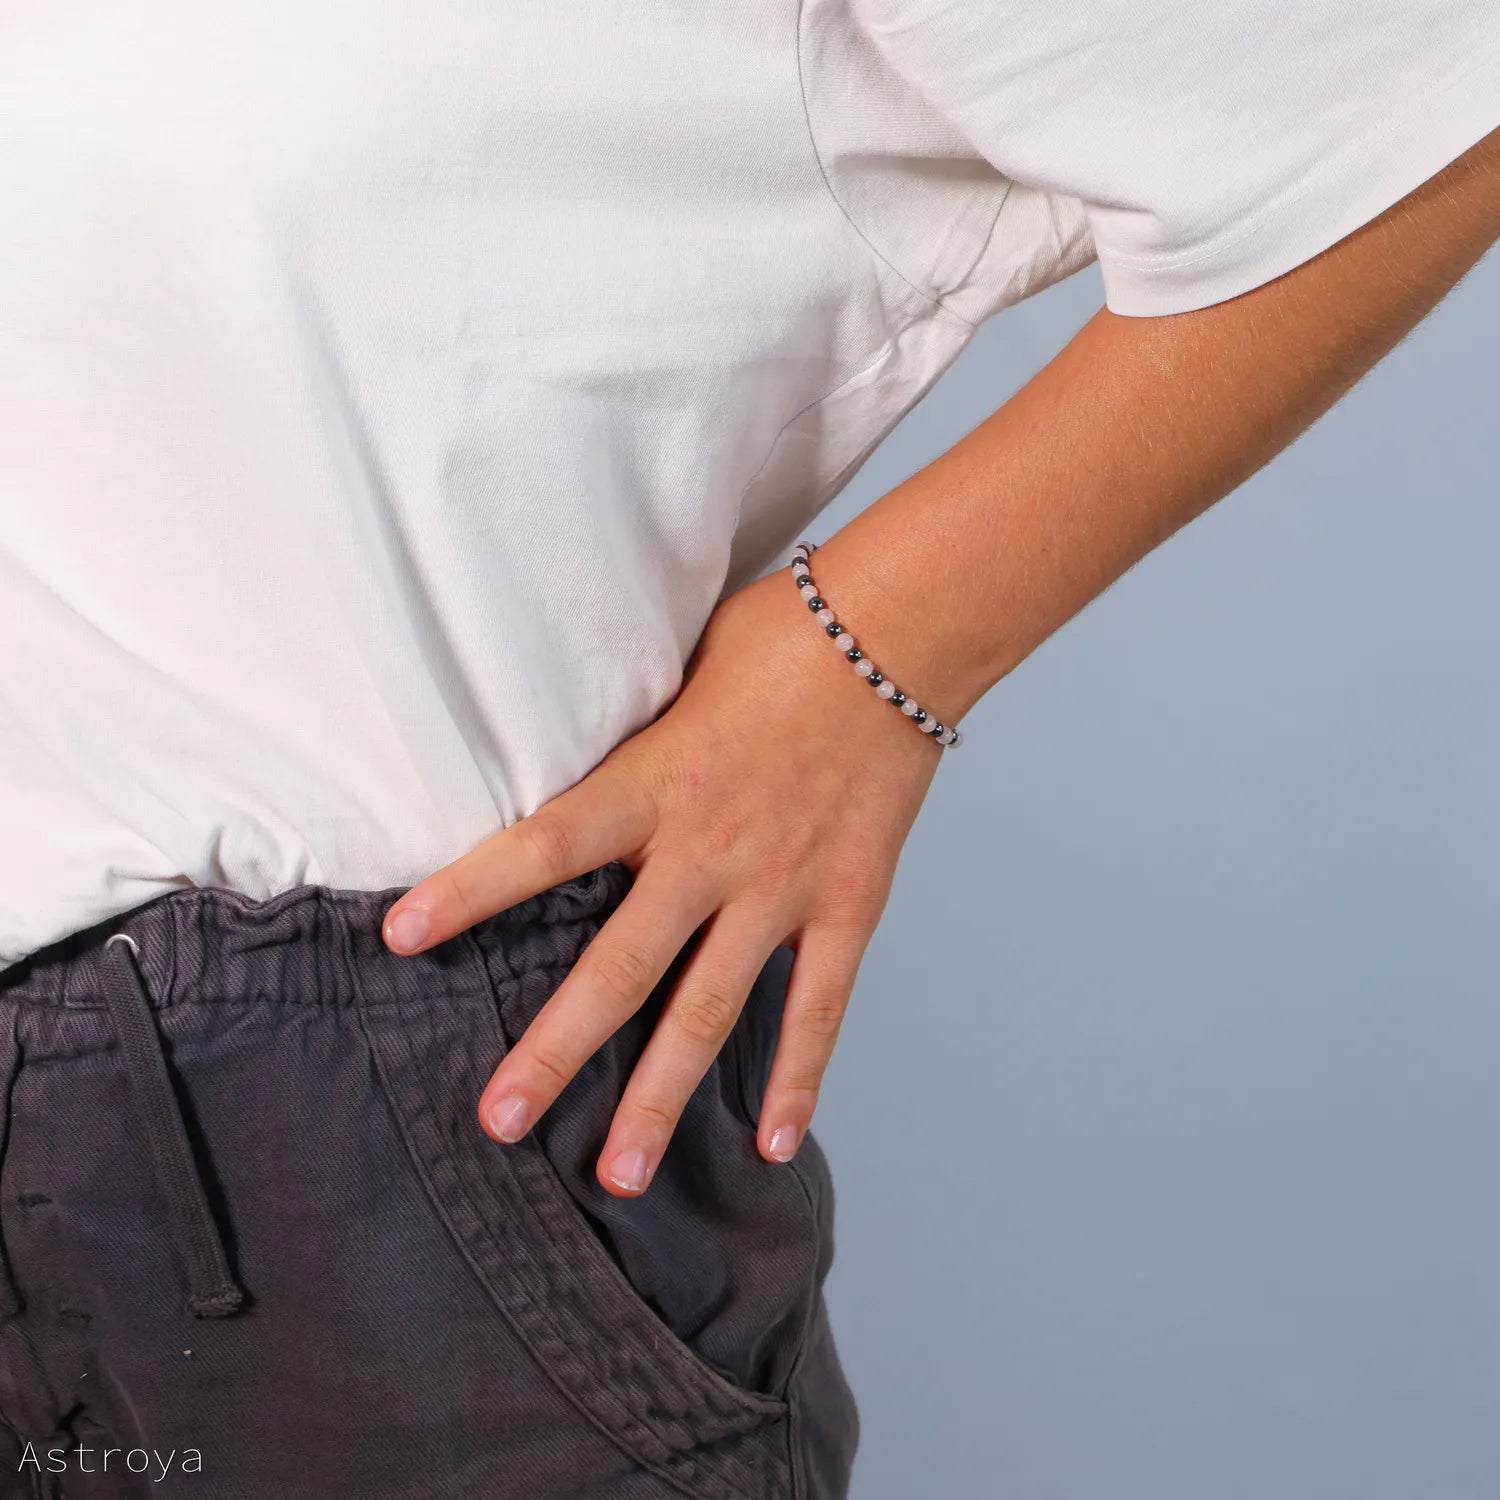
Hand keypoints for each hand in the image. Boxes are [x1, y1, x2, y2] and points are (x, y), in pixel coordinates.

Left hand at [380, 548, 944, 1195]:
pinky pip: (820, 1004)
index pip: (544, 844)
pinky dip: (799, 1076)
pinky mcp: (848, 903)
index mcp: (656, 783)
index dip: (468, 891)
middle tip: (498, 1122)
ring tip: (617, 1175)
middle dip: (555, 1049)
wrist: (898, 633)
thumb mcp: (678, 668)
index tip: (399, 938)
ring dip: (662, 1097)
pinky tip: (776, 1146)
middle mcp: (710, 850)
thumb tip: (572, 761)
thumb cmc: (781, 635)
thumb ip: (627, 739)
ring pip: (711, 1010)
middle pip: (620, 967)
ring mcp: (781, 887)